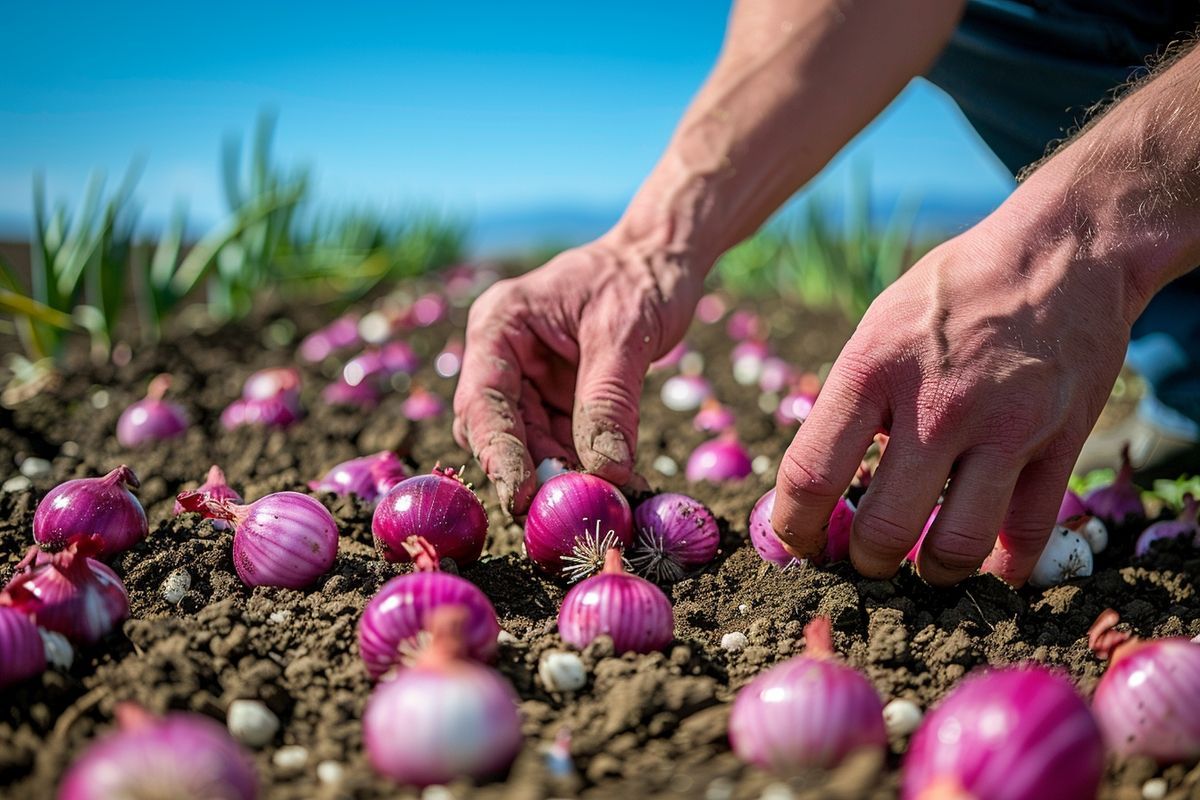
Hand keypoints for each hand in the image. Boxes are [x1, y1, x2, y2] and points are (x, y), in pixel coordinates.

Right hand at [453, 239, 702, 513]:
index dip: (498, 451)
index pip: (484, 399)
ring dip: (561, 476)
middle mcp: (503, 357)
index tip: (520, 494)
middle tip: (569, 508)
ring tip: (604, 499)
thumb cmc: (639, 279)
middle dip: (531, 470)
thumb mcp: (624, 335)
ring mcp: (527, 381)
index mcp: (500, 326)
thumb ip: (608, 402)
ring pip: (529, 446)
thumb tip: (606, 474)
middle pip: (497, 430)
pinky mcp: (555, 399)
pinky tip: (616, 484)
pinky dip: (584, 467)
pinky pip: (561, 444)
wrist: (661, 259)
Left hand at [771, 221, 1130, 585]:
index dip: (795, 529)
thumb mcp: (878, 329)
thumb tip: (813, 489)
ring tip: (922, 566)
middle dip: (865, 562)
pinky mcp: (1062, 442)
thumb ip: (848, 404)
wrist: (1063, 254)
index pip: (811, 475)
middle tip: (865, 560)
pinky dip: (1003, 566)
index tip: (800, 544)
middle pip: (884, 528)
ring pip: (958, 546)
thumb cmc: (953, 294)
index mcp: (874, 368)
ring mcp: (1006, 427)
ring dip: (931, 573)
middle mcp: (938, 403)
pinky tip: (986, 562)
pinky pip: (1027, 536)